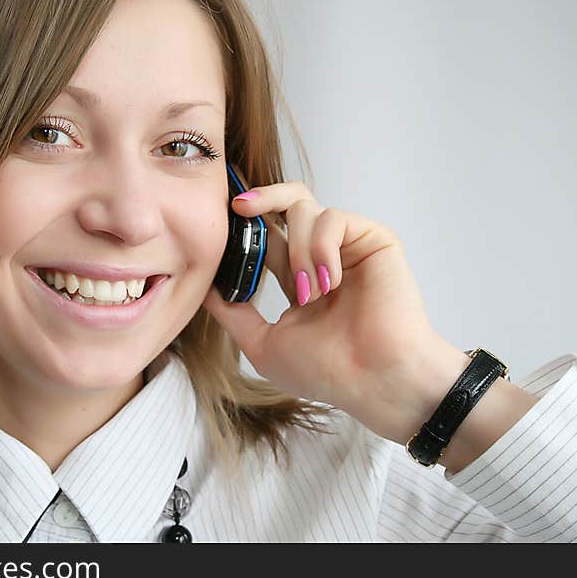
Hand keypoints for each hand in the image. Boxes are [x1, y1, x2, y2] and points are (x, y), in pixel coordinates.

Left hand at [201, 168, 462, 443]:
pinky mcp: (373, 239)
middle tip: (239, 207)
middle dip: (260, 198)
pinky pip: (333, 218)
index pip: (268, 235)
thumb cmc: (326, 371)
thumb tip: (203, 287)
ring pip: (305, 209)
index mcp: (298, 278)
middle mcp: (322, 256)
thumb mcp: (262, 343)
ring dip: (295, 251)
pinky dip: (321, 248)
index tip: (222, 219)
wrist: (372, 379)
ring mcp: (348, 246)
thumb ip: (233, 312)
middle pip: (289, 201)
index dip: (244, 225)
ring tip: (310, 294)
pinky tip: (330, 283)